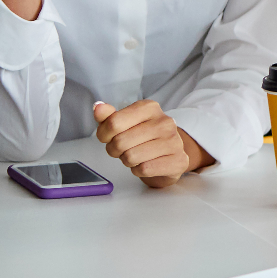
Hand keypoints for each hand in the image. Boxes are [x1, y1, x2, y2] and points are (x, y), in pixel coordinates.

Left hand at [93, 100, 210, 187]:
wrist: (169, 155)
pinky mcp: (178, 161)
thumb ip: (109, 116)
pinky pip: (144, 169)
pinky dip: (139, 170)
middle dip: (115, 150)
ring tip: (136, 156)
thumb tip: (98, 107)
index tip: (108, 137)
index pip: (113, 122)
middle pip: (120, 142)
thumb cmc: (143, 138)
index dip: (103, 134)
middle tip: (123, 149)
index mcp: (150, 108)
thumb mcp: (125, 123)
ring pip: (131, 157)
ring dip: (127, 161)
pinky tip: (146, 164)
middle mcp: (164, 122)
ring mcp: (174, 141)